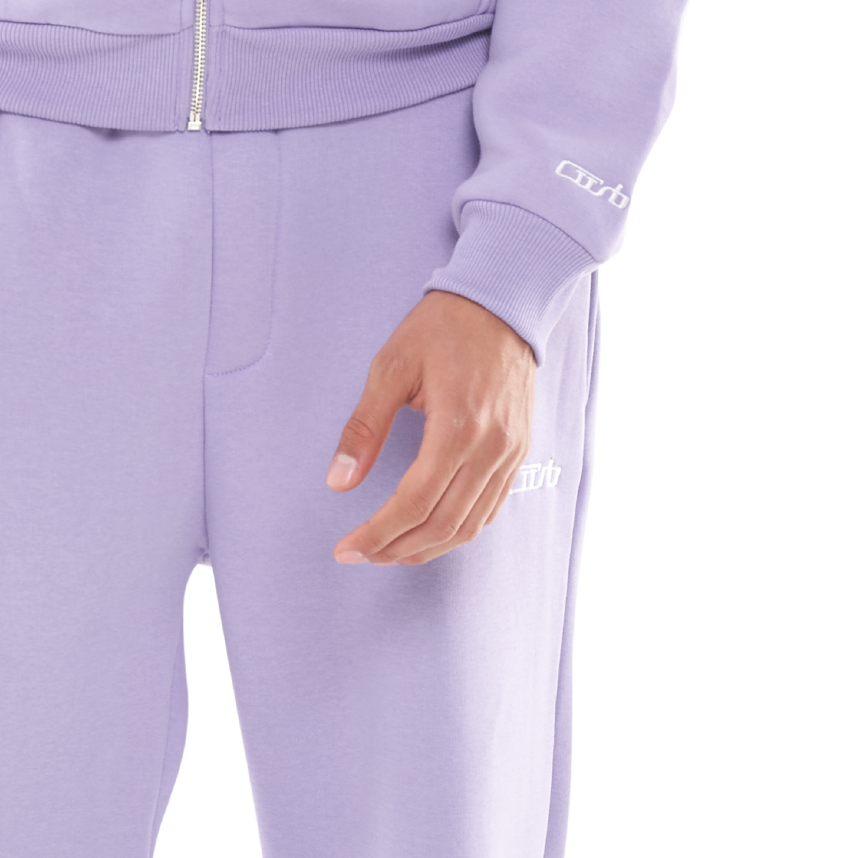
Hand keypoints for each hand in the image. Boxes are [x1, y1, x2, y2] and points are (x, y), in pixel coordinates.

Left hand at [325, 290, 537, 564]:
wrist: (502, 302)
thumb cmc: (444, 328)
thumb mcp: (391, 366)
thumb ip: (364, 427)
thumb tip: (338, 482)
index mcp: (458, 427)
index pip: (414, 503)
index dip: (377, 533)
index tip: (347, 548)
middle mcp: (491, 448)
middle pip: (443, 524)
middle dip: (397, 549)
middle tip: (360, 555)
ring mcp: (510, 453)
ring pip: (470, 525)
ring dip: (427, 548)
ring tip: (389, 552)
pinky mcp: (518, 452)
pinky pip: (490, 508)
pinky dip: (458, 530)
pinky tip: (430, 531)